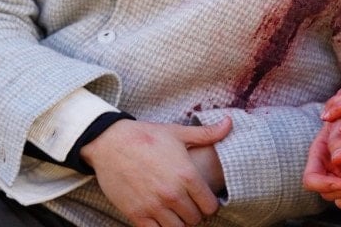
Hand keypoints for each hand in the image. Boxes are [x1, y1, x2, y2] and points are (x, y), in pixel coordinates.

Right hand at [81, 116, 231, 226]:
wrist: (110, 143)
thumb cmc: (146, 136)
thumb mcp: (178, 132)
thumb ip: (206, 133)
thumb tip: (230, 124)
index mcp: (186, 175)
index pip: (210, 206)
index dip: (210, 205)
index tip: (204, 200)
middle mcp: (172, 194)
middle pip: (194, 219)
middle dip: (194, 214)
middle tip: (189, 206)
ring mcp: (153, 206)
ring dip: (179, 223)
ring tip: (175, 212)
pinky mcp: (136, 214)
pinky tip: (160, 218)